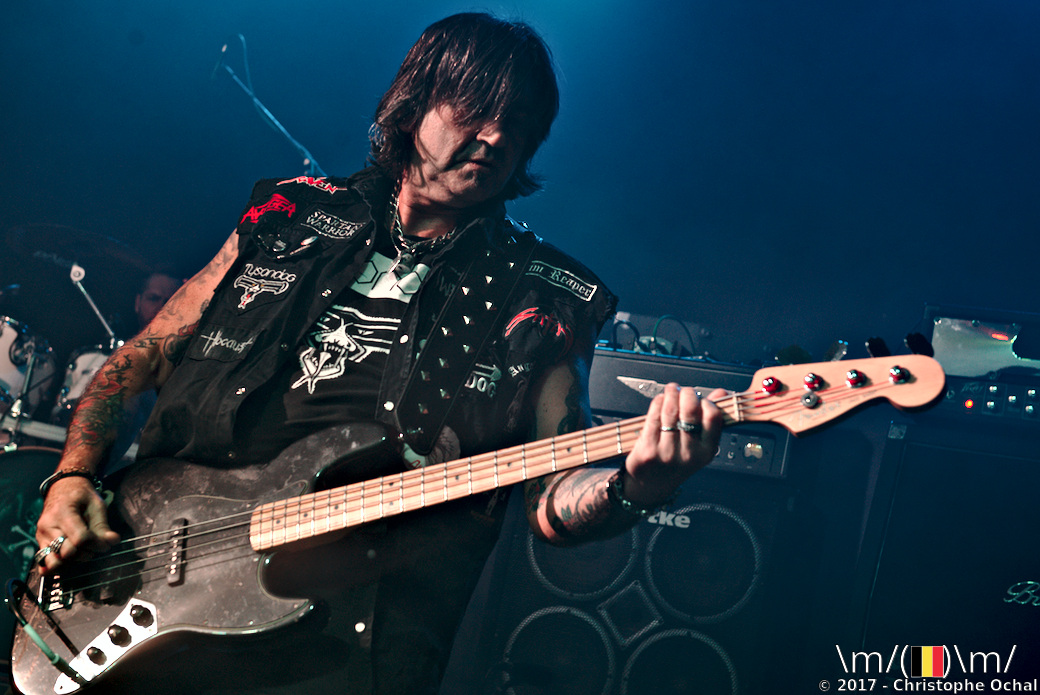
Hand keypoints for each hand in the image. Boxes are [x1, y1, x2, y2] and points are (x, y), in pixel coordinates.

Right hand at [34, 476, 119, 574]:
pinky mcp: (40, 543)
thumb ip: (103, 525)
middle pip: (68, 553)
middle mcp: (48, 526)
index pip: (80, 539)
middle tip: (94, 545)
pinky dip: (58, 566)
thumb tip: (113, 541)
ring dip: (72, 561)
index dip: (96, 545)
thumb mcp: (96, 504)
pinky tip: (70, 560)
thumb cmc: (81, 495)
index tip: (106, 543)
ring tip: (82, 551)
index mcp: (63, 513)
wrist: (62, 488)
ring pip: (55, 562)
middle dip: (86, 553)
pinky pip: (45, 562)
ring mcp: (41, 536)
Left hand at [622, 384, 725, 505]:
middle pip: (690, 409)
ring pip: (670, 410)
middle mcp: (688, 453)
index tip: (701, 399)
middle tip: (684, 391)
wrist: (651, 485)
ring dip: (671, 393)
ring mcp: (667, 452)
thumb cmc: (677, 460)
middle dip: (687, 393)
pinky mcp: (648, 449)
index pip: (713, 417)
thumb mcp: (699, 445)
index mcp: (706, 451)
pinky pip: (653, 416)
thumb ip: (710, 418)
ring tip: (671, 390)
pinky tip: (661, 400)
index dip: (707, 402)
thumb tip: (722, 392)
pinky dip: (658, 402)